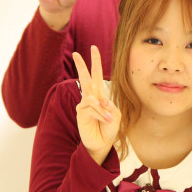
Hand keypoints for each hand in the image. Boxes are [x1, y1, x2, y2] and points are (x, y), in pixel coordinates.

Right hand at [72, 45, 119, 163]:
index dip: (96, 62)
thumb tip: (100, 100)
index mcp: (101, 95)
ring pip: (92, 98)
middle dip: (82, 65)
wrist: (102, 143)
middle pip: (85, 78)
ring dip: (103, 109)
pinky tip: (103, 120)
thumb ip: (110, 106)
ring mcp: (84, 105)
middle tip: (76, 52)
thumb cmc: (109, 128)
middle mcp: (91, 97)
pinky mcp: (80, 112)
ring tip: (108, 119)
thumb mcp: (116, 116)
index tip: (94, 48)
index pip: (97, 75)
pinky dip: (100, 114)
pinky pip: (91, 108)